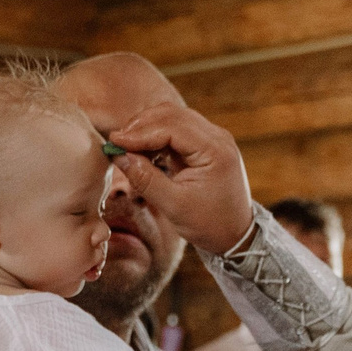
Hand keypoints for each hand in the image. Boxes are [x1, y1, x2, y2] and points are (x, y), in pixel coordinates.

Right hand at [108, 101, 257, 251]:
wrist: (236, 235)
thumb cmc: (210, 224)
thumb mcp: (174, 206)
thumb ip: (146, 179)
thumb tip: (119, 156)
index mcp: (216, 150)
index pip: (172, 127)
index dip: (140, 132)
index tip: (115, 142)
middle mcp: (218, 137)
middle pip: (172, 115)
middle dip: (140, 126)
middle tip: (116, 143)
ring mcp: (212, 139)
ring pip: (172, 119)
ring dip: (146, 130)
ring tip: (126, 148)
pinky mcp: (204, 145)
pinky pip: (176, 131)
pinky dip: (155, 138)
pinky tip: (140, 152)